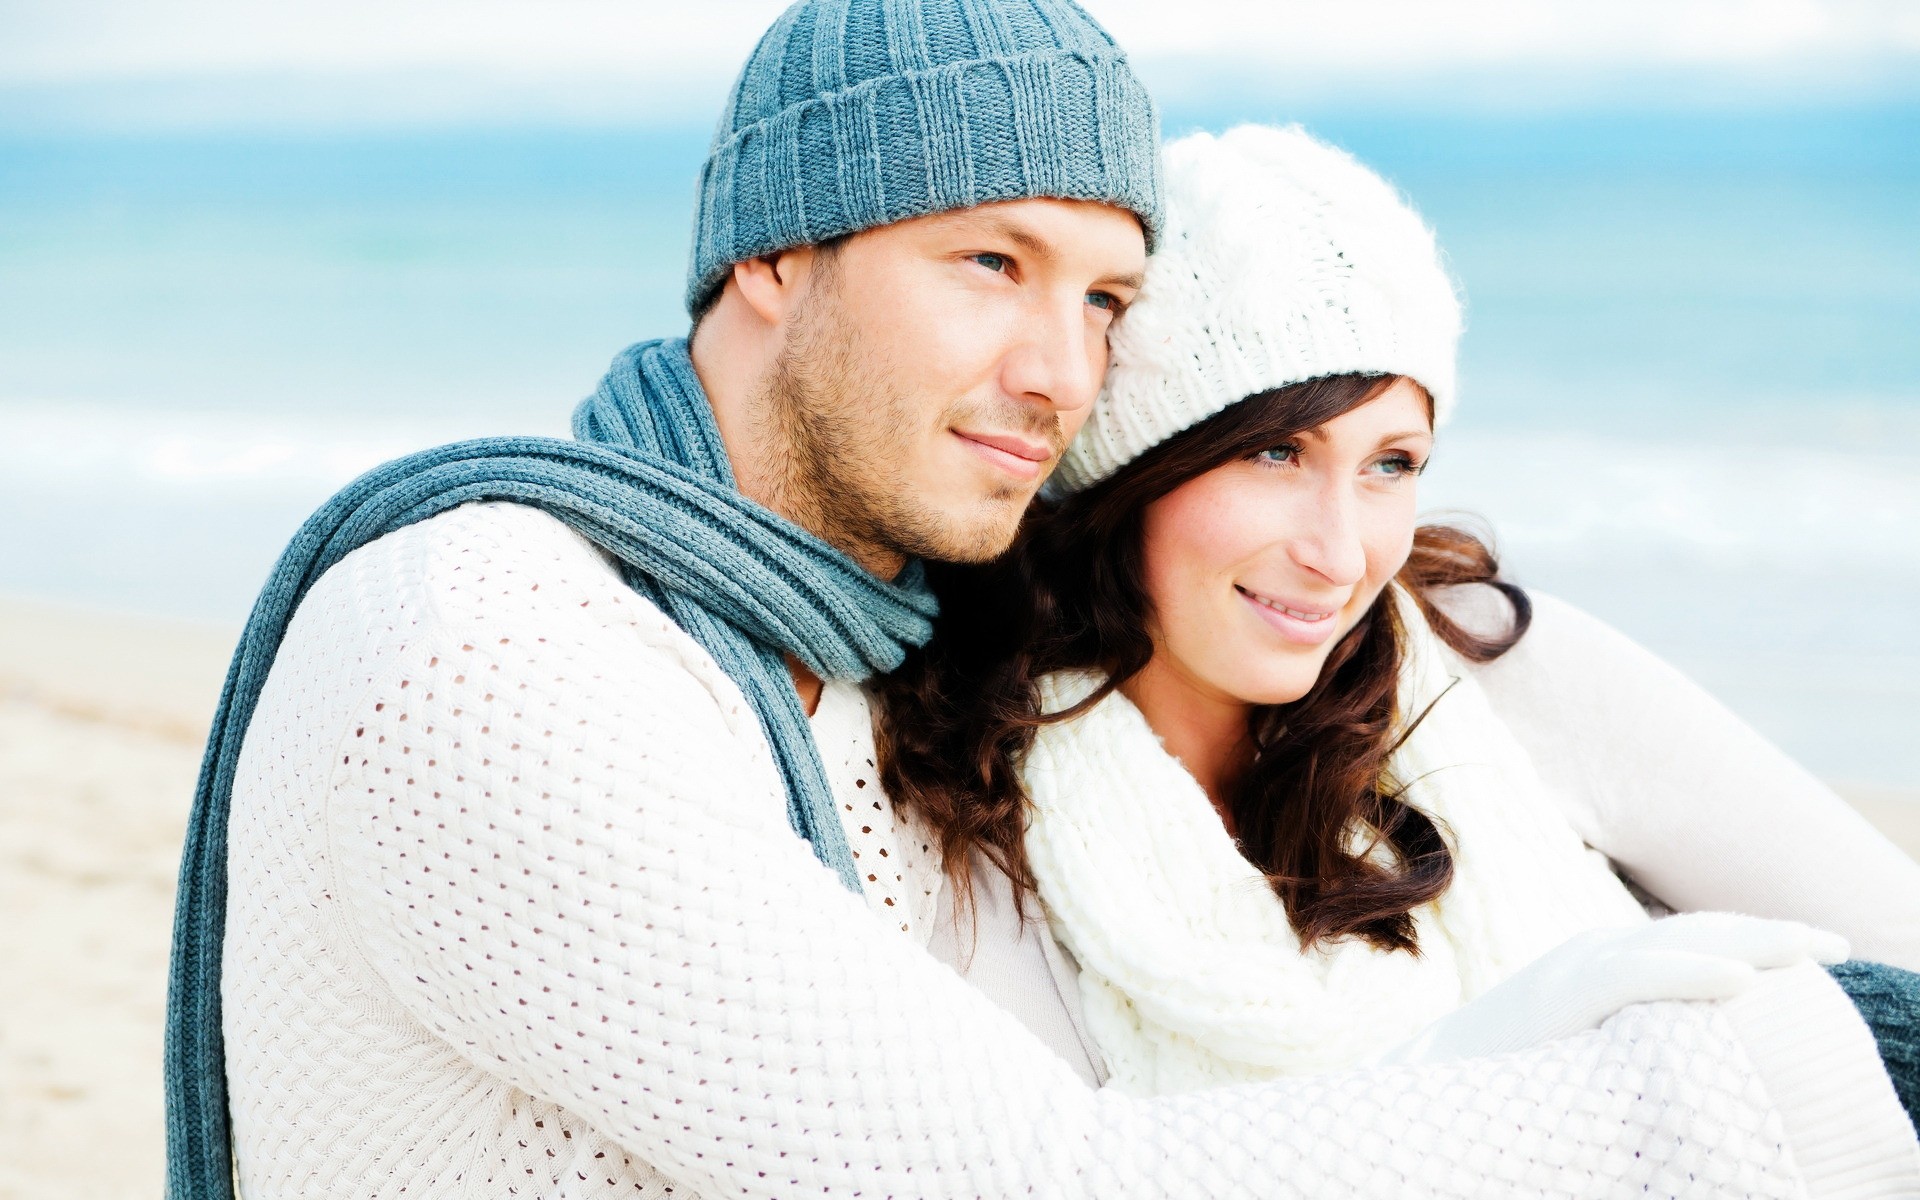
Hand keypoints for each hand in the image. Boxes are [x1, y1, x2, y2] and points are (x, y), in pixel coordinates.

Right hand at [1379, 911, 1848, 1063]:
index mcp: (1596, 964)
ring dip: (1752, 943)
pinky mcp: (1559, 999)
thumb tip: (1682, 1049)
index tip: (1810, 955)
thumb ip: (1624, 1032)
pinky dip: (1690, 973)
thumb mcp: (1580, 1044)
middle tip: (1834, 946)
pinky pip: (1636, 978)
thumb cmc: (1503, 1078)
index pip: (1688, 938)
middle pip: (1695, 929)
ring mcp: (1572, 969)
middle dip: (1769, 934)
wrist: (1425, 1083)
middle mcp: (1589, 953)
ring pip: (1677, 942)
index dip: (1751, 939)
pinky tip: (1741, 980)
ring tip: (1810, 952)